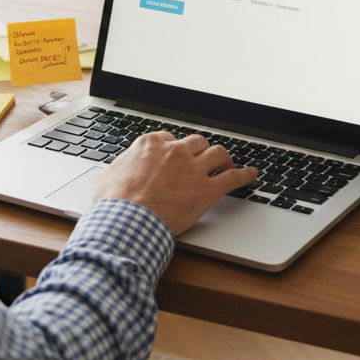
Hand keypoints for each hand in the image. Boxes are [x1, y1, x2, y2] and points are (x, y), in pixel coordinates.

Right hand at [93, 131, 257, 234]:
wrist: (126, 221)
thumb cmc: (113, 203)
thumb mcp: (107, 177)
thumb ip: (117, 169)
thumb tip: (114, 171)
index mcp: (151, 145)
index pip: (169, 138)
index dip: (174, 149)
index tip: (176, 156)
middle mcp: (174, 152)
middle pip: (197, 142)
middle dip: (200, 150)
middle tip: (203, 159)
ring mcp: (192, 169)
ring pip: (217, 153)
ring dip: (223, 158)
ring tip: (227, 164)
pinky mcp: (206, 190)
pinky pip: (232, 177)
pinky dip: (245, 175)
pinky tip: (252, 175)